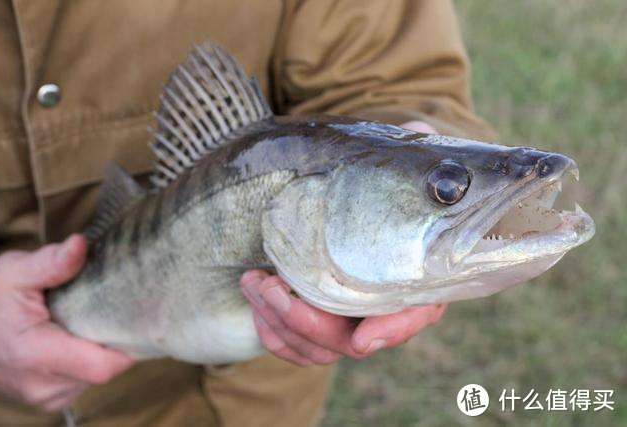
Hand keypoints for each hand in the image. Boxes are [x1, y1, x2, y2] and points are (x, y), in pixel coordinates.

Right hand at [0, 235, 133, 411]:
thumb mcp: (14, 273)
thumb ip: (50, 262)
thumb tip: (79, 244)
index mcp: (36, 354)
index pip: (103, 365)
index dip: (127, 344)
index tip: (135, 316)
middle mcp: (44, 383)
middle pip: (105, 369)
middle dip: (116, 340)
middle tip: (118, 309)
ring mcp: (47, 396)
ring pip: (96, 376)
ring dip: (101, 350)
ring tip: (95, 320)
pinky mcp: (50, 398)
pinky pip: (84, 380)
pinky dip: (88, 359)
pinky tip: (81, 336)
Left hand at [241, 121, 445, 365]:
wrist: (311, 206)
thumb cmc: (351, 188)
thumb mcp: (372, 167)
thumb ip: (401, 154)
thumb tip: (422, 131)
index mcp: (406, 274)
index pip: (414, 314)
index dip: (393, 330)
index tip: (364, 339)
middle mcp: (376, 304)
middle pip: (353, 341)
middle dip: (309, 324)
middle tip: (272, 287)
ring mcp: (343, 319)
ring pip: (318, 349)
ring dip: (280, 321)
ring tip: (251, 280)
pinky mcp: (312, 325)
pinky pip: (293, 348)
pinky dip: (271, 332)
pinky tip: (254, 299)